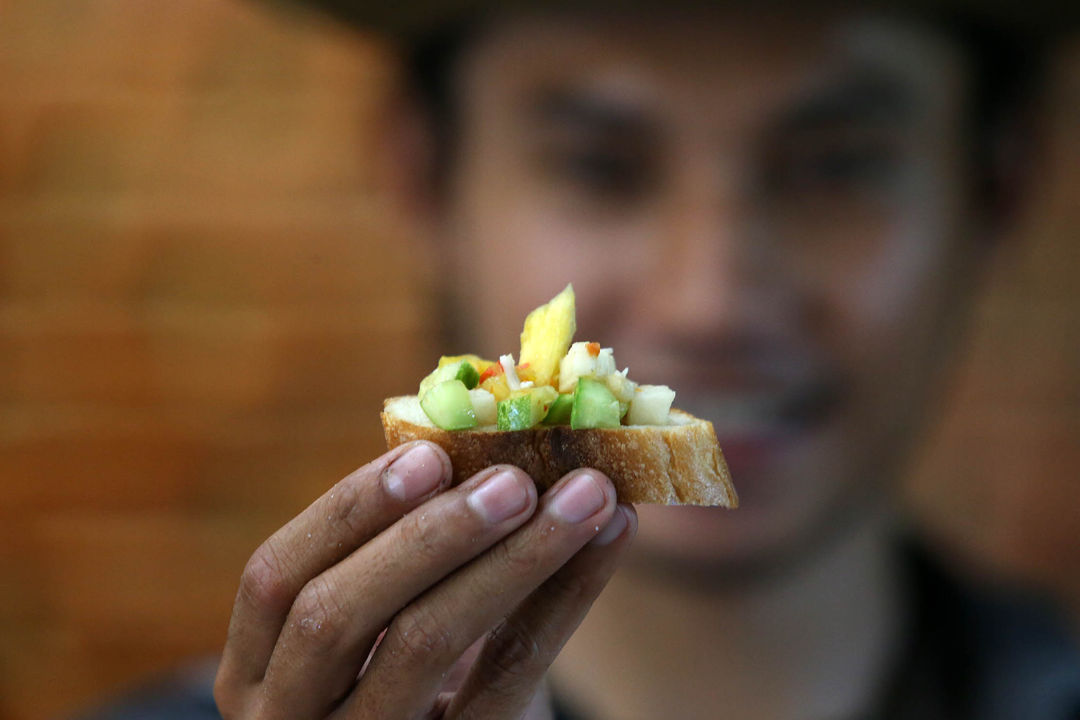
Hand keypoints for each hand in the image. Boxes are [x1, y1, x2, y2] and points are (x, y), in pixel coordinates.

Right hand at [214, 440, 635, 718]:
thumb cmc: (407, 668)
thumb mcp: (378, 619)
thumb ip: (399, 547)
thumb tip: (480, 431)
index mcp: (257, 667)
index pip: (274, 580)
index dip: (347, 512)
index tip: (427, 455)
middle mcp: (289, 717)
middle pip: (335, 618)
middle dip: (427, 537)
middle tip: (513, 478)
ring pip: (424, 648)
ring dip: (513, 558)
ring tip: (586, 493)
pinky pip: (511, 678)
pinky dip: (568, 596)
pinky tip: (609, 535)